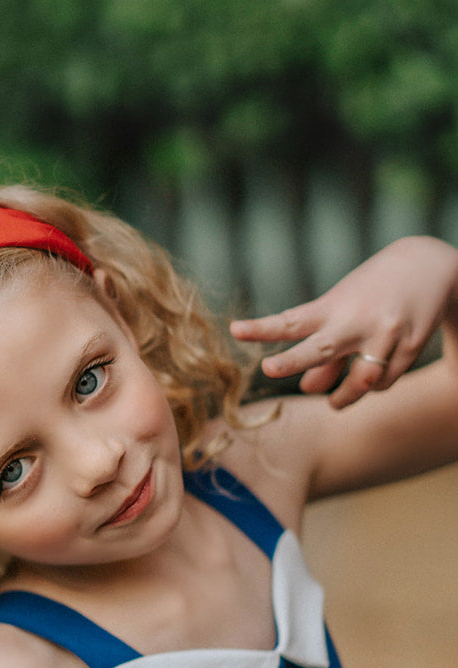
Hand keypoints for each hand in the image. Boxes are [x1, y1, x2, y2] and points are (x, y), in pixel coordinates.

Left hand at [230, 237, 457, 408]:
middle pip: (321, 347)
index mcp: (334, 306)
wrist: (432, 265)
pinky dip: (374, 385)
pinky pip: (384, 382)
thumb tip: (307, 388)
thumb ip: (323, 352)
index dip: (262, 328)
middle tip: (270, 368)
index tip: (235, 330)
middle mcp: (358, 319)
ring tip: (336, 402)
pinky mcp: (411, 345)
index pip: (292, 320)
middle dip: (294, 360)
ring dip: (344, 398)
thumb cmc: (373, 292)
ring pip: (360, 382)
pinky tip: (373, 377)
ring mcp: (386, 333)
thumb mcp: (344, 310)